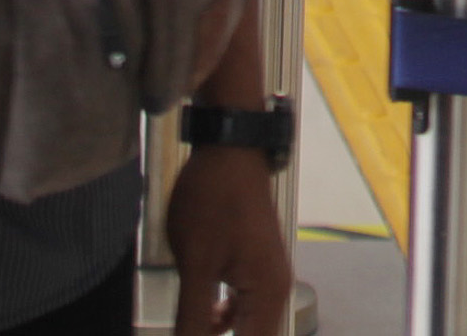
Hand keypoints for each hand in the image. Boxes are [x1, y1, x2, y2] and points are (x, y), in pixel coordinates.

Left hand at [164, 142, 296, 334]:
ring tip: (192, 326)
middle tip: (189, 330)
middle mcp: (277, 289)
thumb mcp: (196, 264)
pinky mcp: (258, 266)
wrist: (230, 148)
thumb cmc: (213, 199)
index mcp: (267, 294)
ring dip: (222, 333)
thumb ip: (193, 317)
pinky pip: (246, 307)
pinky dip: (225, 319)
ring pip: (250, 326)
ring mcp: (270, 277)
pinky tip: (204, 313)